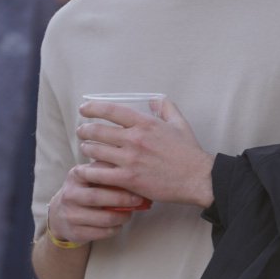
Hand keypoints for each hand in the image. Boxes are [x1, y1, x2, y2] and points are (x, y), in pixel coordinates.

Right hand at [46, 164, 139, 245]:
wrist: (59, 215)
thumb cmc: (82, 192)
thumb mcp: (88, 176)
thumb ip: (105, 170)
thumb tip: (133, 169)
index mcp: (75, 176)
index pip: (98, 174)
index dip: (117, 178)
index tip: (135, 180)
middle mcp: (70, 195)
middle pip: (98, 197)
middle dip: (122, 199)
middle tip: (138, 200)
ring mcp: (71, 215)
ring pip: (103, 218)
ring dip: (122, 217)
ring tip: (129, 214)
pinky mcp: (75, 232)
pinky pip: (102, 233)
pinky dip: (114, 229)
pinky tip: (119, 225)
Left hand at [77, 97, 214, 207]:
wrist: (198, 179)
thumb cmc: (189, 153)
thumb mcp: (180, 124)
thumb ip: (165, 107)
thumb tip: (153, 99)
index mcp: (145, 123)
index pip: (111, 110)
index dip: (93, 108)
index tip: (84, 109)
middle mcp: (135, 139)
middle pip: (98, 130)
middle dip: (85, 130)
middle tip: (82, 131)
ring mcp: (130, 159)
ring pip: (96, 150)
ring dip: (86, 148)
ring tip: (85, 148)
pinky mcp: (129, 179)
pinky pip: (100, 174)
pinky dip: (88, 171)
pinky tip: (83, 171)